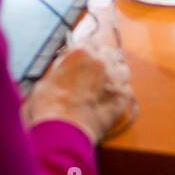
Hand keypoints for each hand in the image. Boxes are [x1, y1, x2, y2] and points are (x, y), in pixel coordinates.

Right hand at [24, 9, 135, 144]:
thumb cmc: (49, 107)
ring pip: (122, 68)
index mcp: (81, 53)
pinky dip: (120, 91)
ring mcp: (115, 78)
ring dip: (115, 73)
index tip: (85, 58)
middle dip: (103, 60)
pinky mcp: (123, 97)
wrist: (63, 131)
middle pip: (108, 52)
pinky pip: (127, 88)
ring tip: (106, 85)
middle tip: (95, 72)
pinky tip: (111, 99)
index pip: (90, 42)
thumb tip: (66, 63)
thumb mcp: (47, 79)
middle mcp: (101, 61)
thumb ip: (61, 66)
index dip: (87, 51)